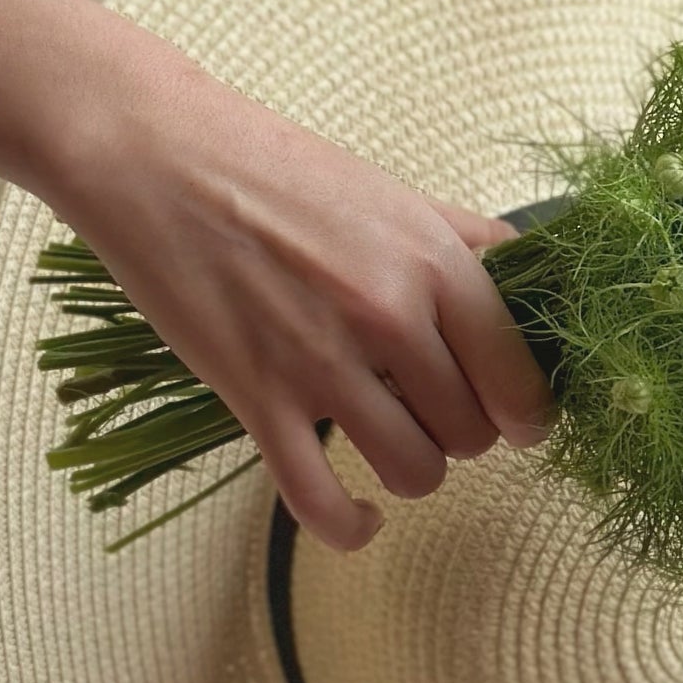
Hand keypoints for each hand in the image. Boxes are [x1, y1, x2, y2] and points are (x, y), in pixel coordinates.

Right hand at [52, 37, 554, 553]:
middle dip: (461, 433)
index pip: (517, 376)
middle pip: (470, 431)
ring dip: (413, 469)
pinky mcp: (256, 399)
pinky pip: (321, 502)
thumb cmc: (271, 163)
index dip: (527, 412)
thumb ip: (462, 240)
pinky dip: (350, 526)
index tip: (517, 418)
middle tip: (432, 409)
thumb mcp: (389, 190)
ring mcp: (321, 364)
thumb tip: (528, 272)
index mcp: (433, 261)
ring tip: (393, 441)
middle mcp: (389, 316)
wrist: (154, 156)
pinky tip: (360, 515)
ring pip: (415, 471)